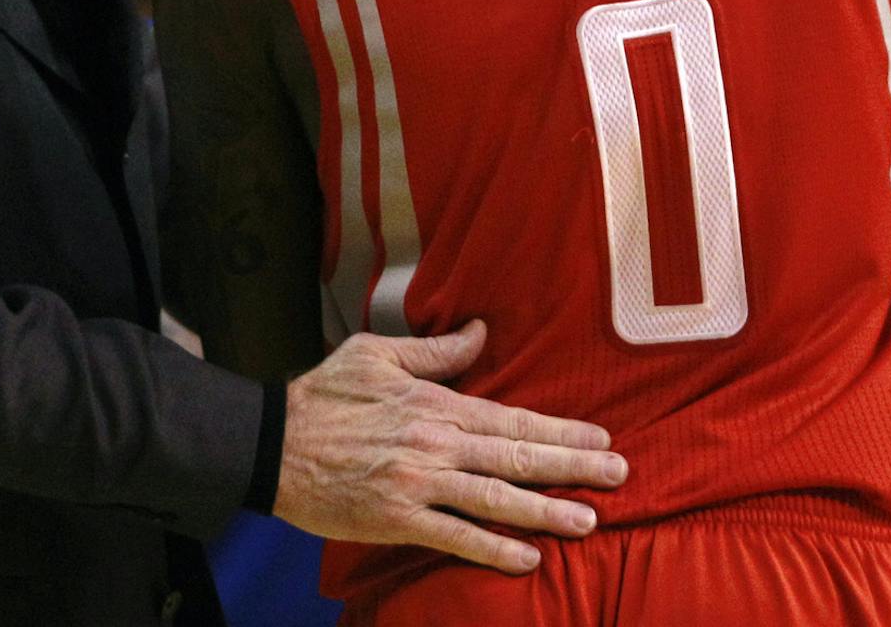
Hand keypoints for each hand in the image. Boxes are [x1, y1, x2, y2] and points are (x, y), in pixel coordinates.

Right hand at [273, 319, 625, 572]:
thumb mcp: (376, 354)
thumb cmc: (323, 394)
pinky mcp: (396, 518)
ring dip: (545, 511)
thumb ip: (434, 351)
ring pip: (494, 499)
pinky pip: (454, 537)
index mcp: (433, 403)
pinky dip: (492, 549)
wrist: (272, 441)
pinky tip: (526, 557)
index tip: (602, 438)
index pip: (511, 418)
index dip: (561, 430)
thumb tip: (480, 332)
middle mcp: (434, 443)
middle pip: (516, 457)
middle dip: (572, 467)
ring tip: (587, 520)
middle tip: (618, 475)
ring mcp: (417, 483)